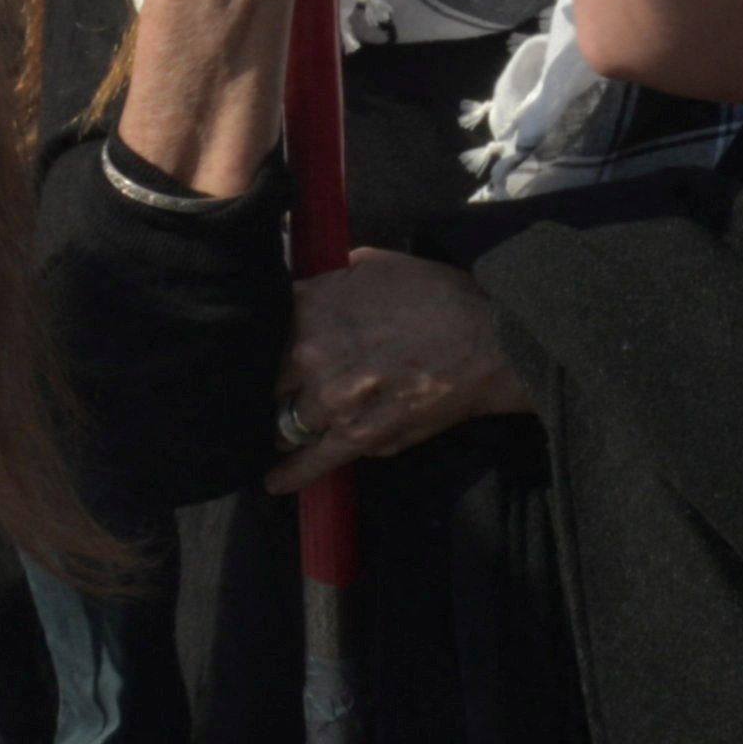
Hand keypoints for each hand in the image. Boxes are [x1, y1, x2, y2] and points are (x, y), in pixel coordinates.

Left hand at [271, 250, 530, 486]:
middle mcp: (310, 353)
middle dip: (268, 386)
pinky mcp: (357, 437)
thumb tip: (305, 289)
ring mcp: (331, 400)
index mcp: (311, 306)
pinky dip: (290, 475)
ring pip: (284, 423)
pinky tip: (275, 480)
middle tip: (274, 390)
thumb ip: (329, 279)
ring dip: (285, 424)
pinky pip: (311, 463)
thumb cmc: (437, 295)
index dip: (256, 345)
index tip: (254, 354)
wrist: (488, 340)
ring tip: (284, 428)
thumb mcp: (376, 263)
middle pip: (263, 381)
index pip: (258, 331)